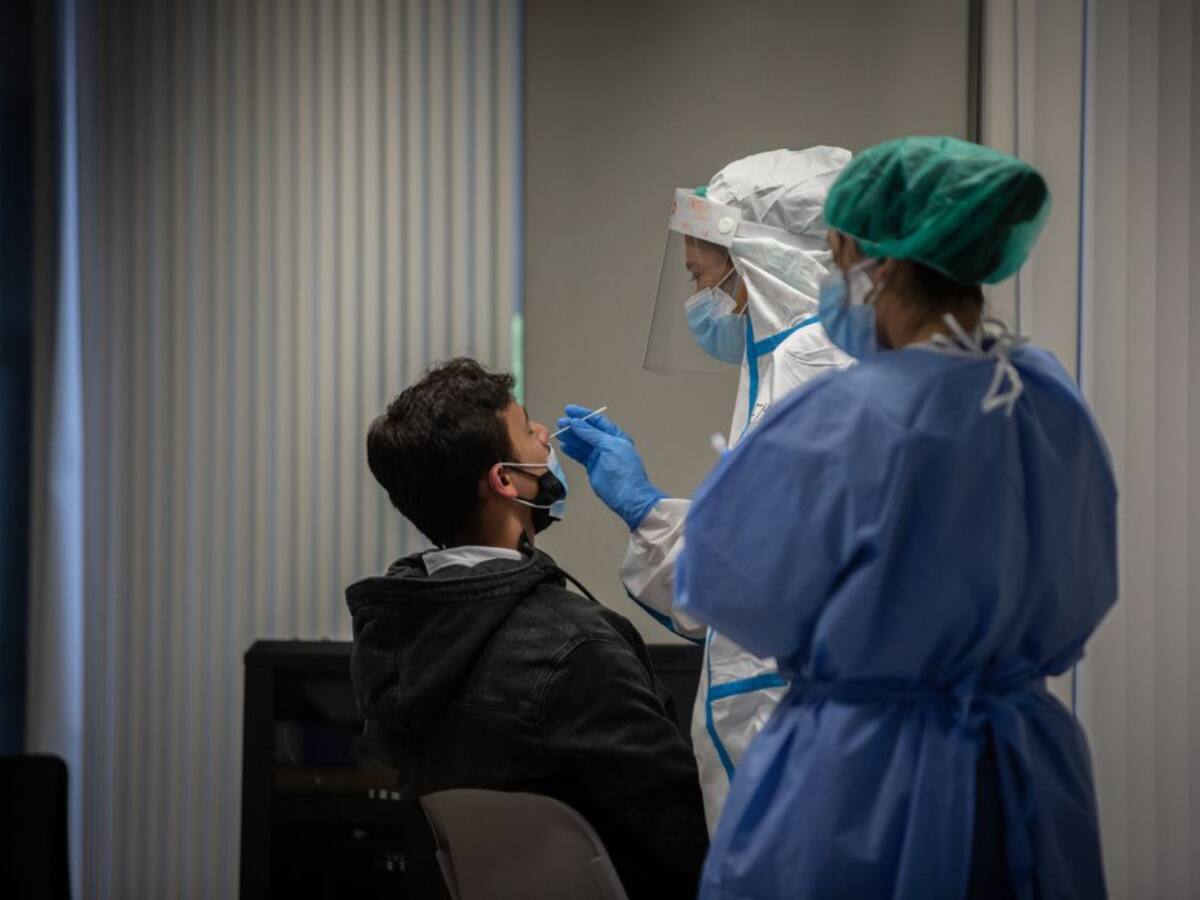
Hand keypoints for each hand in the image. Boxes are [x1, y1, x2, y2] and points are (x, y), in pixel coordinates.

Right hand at [557, 405, 665, 530]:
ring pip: (582, 443)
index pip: (597, 421)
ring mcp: (600, 456)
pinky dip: (572, 450)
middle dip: (574, 426)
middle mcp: (608, 445)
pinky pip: (580, 455)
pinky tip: (565, 446)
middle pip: (587, 431)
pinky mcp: (593, 467)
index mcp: (616, 437)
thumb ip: (592, 435)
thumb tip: (578, 424)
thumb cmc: (626, 472)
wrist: (628, 496)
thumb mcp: (610, 447)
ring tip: (560, 433)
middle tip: (561, 422)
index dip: (583, 415)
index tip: (570, 411)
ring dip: (571, 437)